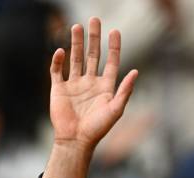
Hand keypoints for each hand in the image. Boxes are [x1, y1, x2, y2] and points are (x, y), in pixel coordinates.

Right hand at [50, 17, 137, 149]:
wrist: (76, 141)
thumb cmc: (98, 128)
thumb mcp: (116, 109)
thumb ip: (125, 90)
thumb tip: (136, 71)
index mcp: (106, 87)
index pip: (112, 62)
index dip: (114, 47)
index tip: (115, 31)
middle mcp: (91, 83)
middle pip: (93, 55)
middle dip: (94, 38)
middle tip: (95, 19)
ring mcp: (74, 85)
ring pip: (76, 59)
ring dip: (76, 43)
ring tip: (77, 26)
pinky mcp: (59, 89)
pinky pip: (57, 71)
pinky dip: (58, 60)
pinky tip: (61, 50)